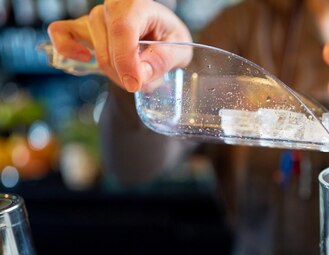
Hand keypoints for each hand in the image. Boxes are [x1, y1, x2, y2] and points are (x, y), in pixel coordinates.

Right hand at [48, 0, 191, 91]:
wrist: (159, 36)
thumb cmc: (168, 39)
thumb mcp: (179, 51)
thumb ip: (162, 61)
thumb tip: (139, 75)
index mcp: (137, 4)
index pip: (123, 30)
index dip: (127, 60)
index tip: (134, 83)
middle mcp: (112, 7)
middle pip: (109, 50)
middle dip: (127, 75)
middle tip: (146, 80)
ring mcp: (95, 17)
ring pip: (97, 55)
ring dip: (116, 74)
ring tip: (134, 73)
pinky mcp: (81, 27)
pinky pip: (60, 33)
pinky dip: (67, 48)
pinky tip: (86, 58)